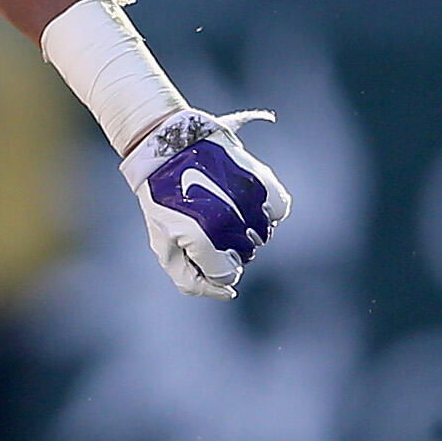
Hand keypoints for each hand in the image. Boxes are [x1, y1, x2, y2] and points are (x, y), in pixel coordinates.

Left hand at [121, 107, 289, 297]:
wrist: (168, 146)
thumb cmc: (162, 199)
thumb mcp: (165, 245)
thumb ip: (192, 281)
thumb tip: (229, 293)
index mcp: (202, 236)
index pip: (227, 274)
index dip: (213, 264)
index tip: (199, 245)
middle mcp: (230, 220)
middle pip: (246, 255)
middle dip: (228, 246)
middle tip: (206, 221)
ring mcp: (249, 199)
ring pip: (263, 235)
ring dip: (247, 228)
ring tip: (222, 206)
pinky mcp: (262, 179)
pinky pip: (279, 210)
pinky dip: (267, 210)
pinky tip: (244, 200)